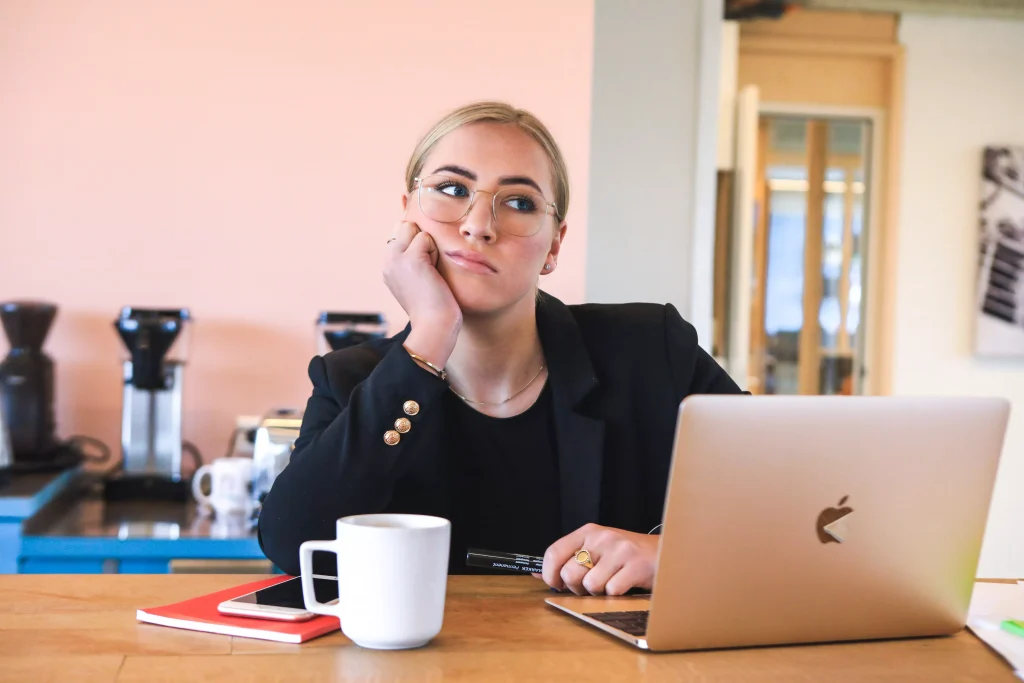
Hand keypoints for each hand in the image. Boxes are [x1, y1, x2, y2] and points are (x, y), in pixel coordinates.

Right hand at [383, 221, 461, 366]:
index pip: (399, 232)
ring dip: (429, 246)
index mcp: (387, 265)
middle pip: (404, 226)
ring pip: (414, 229)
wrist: (433, 326)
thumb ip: (412, 258)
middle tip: (427, 269)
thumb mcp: (416, 278)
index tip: (422, 269)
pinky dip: (434, 252)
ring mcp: (396, 259)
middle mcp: (387, 260)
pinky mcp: (410, 259)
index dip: (416, 243)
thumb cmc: (432, 305)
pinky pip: (425, 238)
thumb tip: (420, 234)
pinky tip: (433, 273)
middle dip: (421, 241)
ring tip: (430, 272)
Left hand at [535, 523, 658, 595]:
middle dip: (577, 588)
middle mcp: (602, 537)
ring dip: (598, 593)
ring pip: (590, 585)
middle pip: (570, 573)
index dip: (549, 574)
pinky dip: (616, 595)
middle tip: (590, 586)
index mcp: (588, 531)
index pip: (554, 551)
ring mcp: (619, 550)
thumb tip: (537, 574)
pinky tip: (625, 585)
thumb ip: (569, 559)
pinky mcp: (636, 565)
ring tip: (611, 584)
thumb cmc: (628, 555)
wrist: (668, 552)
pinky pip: (612, 591)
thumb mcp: (597, 550)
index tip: (556, 585)